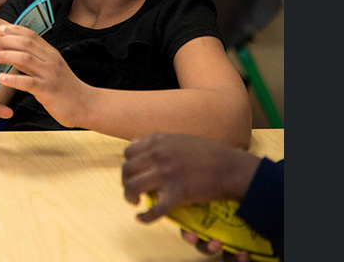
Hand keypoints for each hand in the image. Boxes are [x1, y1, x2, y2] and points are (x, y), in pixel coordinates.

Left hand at [0, 23, 87, 127]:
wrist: (85, 105)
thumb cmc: (65, 87)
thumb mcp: (52, 68)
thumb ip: (37, 58)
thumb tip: (15, 50)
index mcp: (51, 53)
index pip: (31, 36)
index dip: (14, 30)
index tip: (0, 29)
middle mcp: (50, 61)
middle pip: (26, 44)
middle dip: (7, 42)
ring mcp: (50, 75)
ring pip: (25, 59)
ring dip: (6, 56)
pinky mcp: (48, 90)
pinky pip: (28, 82)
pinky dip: (13, 79)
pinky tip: (1, 78)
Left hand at [121, 132, 260, 222]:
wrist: (232, 167)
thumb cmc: (209, 153)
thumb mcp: (180, 139)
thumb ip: (157, 141)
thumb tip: (135, 143)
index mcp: (158, 142)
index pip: (128, 153)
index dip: (128, 165)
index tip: (134, 173)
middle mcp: (158, 155)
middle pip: (127, 170)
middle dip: (126, 181)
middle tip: (133, 190)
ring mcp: (166, 174)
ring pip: (133, 186)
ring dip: (129, 196)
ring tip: (135, 201)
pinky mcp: (177, 193)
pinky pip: (155, 209)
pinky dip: (144, 217)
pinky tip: (140, 218)